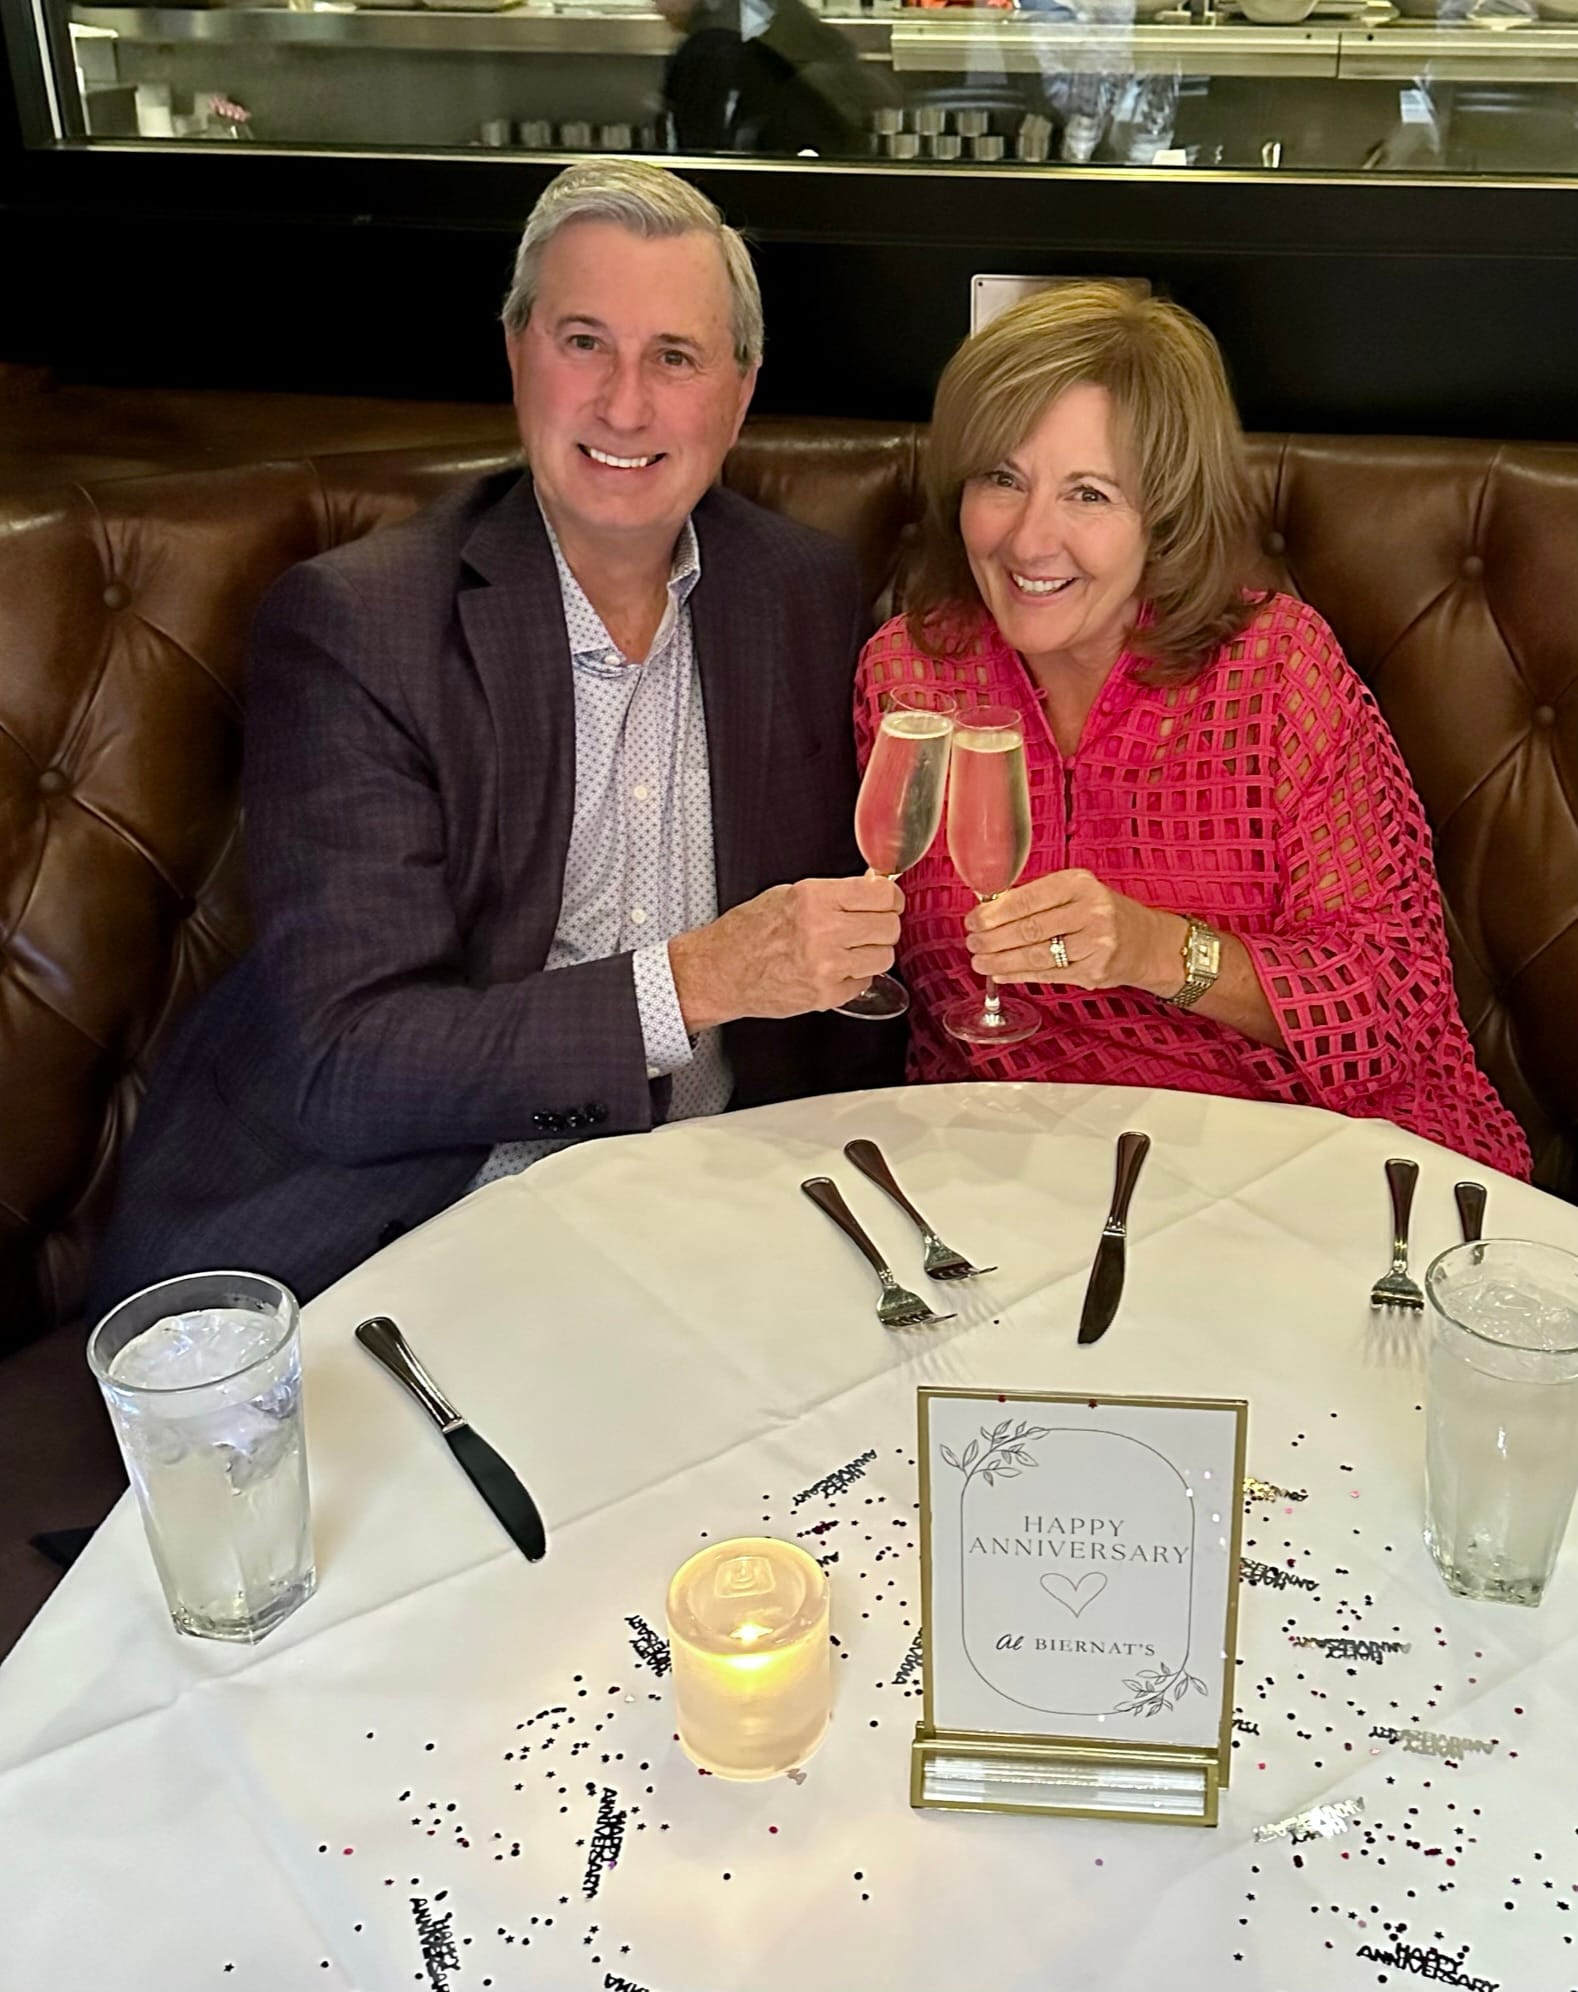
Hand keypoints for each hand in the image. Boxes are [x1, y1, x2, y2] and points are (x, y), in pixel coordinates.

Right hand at [670, 876, 903, 1029]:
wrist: (720, 971)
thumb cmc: (749, 931)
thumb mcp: (789, 895)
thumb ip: (833, 894)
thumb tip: (872, 892)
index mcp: (814, 898)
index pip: (882, 896)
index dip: (890, 899)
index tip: (887, 902)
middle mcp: (823, 931)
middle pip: (889, 927)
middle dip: (883, 925)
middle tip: (869, 926)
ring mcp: (825, 967)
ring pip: (884, 957)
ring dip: (872, 953)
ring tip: (850, 950)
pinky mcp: (825, 995)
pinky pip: (864, 982)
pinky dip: (854, 976)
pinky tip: (832, 969)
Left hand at [965, 869, 1185, 996]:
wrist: (1147, 942)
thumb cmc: (1105, 913)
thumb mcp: (1077, 892)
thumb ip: (1038, 898)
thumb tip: (991, 909)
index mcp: (1080, 884)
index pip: (1028, 899)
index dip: (994, 912)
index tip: (973, 919)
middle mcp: (1091, 912)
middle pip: (1028, 929)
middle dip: (992, 938)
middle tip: (972, 941)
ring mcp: (1095, 944)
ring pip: (1035, 955)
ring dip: (1000, 960)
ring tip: (980, 960)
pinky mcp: (1093, 971)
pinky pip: (1047, 975)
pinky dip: (1018, 974)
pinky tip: (1001, 972)